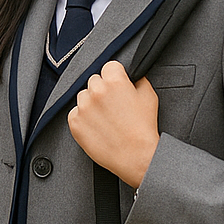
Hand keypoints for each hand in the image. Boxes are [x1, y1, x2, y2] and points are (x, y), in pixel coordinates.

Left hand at [67, 60, 159, 187]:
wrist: (136, 156)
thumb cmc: (144, 129)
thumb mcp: (149, 97)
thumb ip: (139, 80)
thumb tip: (133, 75)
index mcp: (114, 82)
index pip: (109, 66)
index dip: (116, 76)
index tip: (118, 85)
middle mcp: (96, 91)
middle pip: (95, 81)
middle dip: (103, 90)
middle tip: (114, 106)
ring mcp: (83, 107)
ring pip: (83, 96)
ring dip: (92, 103)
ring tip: (107, 118)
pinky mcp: (74, 122)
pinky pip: (75, 113)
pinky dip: (84, 118)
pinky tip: (98, 126)